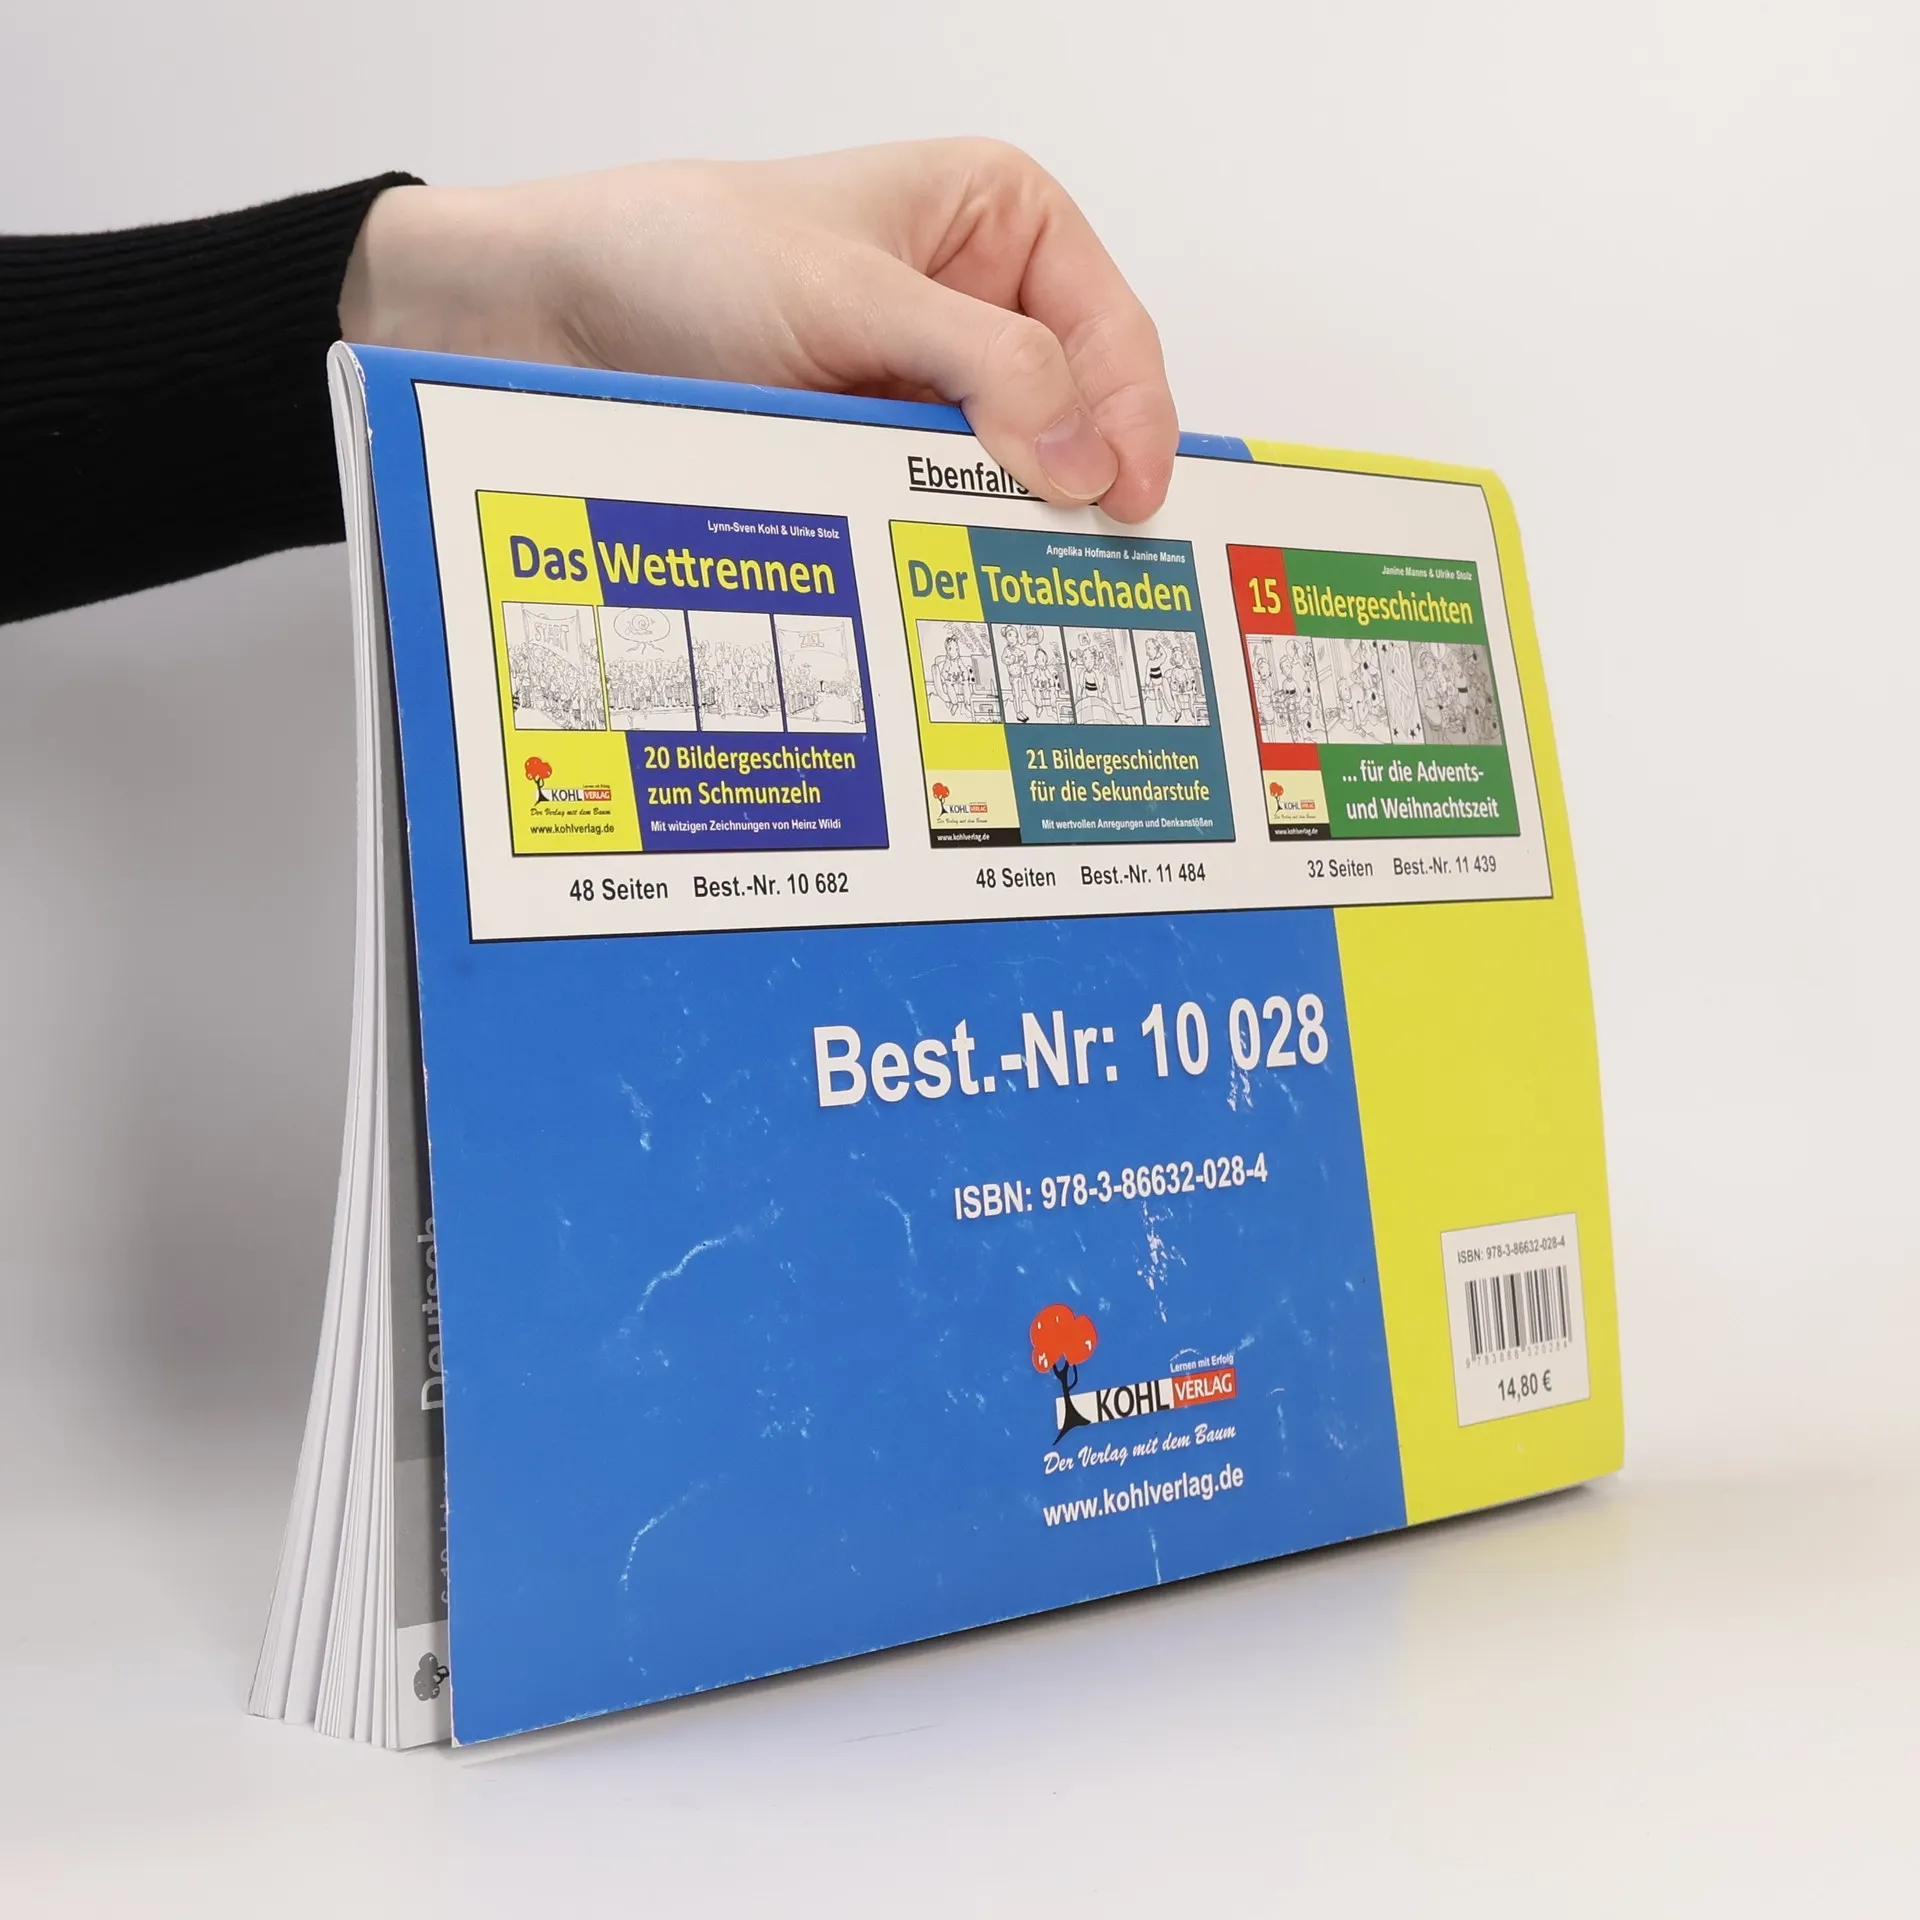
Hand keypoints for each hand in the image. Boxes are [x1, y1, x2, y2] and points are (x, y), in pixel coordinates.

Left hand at [339, 141, 1176, 521]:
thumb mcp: (851, 295)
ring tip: (1019, 578)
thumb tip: (1080, 452)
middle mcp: (979, 304)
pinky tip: (951, 571)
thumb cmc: (690, 253)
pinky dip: (950, 539)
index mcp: (1002, 222)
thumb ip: (980, 366)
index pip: (1110, 331)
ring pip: (1011, 470)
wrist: (559, 313)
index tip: (1127, 497)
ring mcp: (930, 387)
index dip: (1132, 417)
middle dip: (1080, 482)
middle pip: (1076, 410)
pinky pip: (942, 503)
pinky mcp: (880, 451)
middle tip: (1086, 560)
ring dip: (1010, 520)